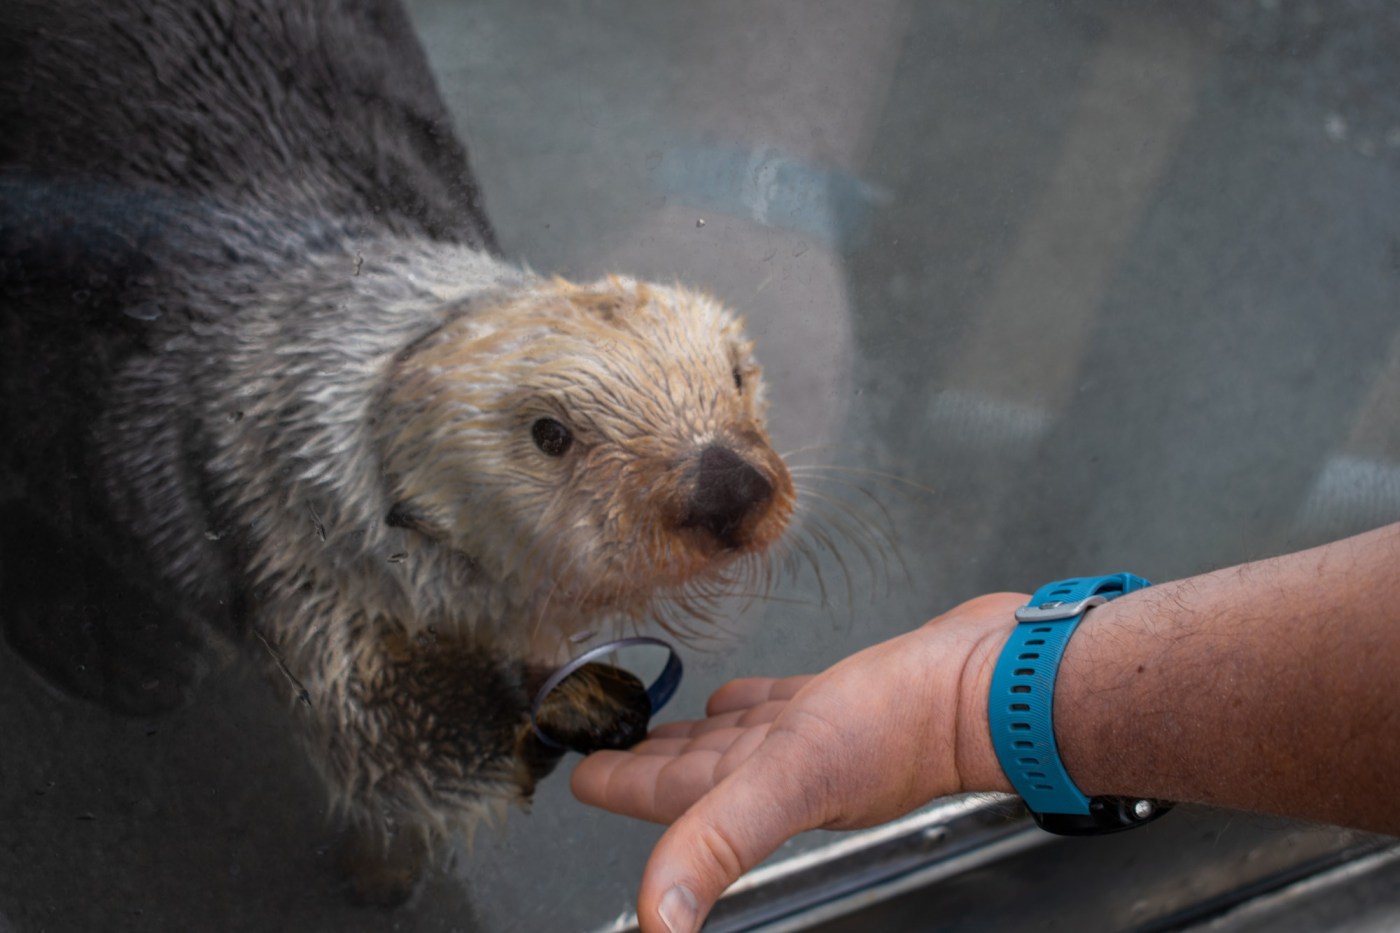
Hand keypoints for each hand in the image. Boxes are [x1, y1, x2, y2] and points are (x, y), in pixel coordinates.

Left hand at [570, 593, 1023, 932]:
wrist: (991, 685)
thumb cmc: (902, 728)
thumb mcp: (791, 778)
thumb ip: (720, 841)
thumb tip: (659, 926)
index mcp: (759, 791)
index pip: (671, 797)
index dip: (621, 785)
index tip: (581, 775)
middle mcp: (783, 769)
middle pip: (696, 772)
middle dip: (648, 761)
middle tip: (606, 746)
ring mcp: (815, 735)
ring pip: (734, 741)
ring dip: (694, 736)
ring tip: (661, 725)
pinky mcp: (845, 700)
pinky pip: (781, 705)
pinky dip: (750, 704)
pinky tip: (735, 699)